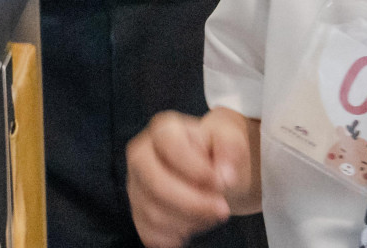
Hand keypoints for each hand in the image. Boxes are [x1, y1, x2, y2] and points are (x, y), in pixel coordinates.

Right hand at [128, 109, 257, 247]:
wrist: (211, 165)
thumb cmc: (217, 148)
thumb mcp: (230, 137)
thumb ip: (230, 149)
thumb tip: (224, 176)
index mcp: (163, 129)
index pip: (171, 147)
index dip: (197, 169)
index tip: (222, 182)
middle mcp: (141, 155)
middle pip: (157, 185)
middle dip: (194, 203)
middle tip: (222, 209)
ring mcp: (135, 185)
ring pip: (154, 213)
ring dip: (190, 221)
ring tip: (212, 214)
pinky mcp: (137, 212)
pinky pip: (150, 233)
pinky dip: (175, 236)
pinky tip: (194, 225)